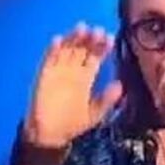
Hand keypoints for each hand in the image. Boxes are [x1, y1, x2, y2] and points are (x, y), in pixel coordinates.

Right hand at [24, 23, 122, 147]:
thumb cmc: (73, 123)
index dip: (102, 47)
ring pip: (67, 49)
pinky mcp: (44, 75)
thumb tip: (121, 85)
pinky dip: (53, 49)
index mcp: (86, 77)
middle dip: (89, 39)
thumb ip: (107, 99)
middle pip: (82, 49)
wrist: (50, 135)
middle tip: (97, 30)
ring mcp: (58, 71)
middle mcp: (73, 70)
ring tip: (81, 28)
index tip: (109, 38)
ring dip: (73, 38)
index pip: (95, 57)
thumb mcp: (95, 113)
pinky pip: (49, 59)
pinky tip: (59, 40)